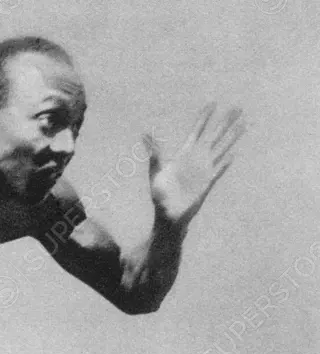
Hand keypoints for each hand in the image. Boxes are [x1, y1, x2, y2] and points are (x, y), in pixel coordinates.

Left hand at [143, 104, 245, 229]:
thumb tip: (145, 133)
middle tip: (237, 107)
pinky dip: (224, 163)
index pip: (197, 131)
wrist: (167, 214)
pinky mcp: (207, 183)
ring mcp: (204, 170)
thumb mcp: (155, 170)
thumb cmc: (160, 193)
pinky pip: (218, 170)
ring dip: (232, 137)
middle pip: (214, 136)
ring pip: (221, 149)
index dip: (204, 117)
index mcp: (185, 154)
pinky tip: (233, 154)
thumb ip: (154, 151)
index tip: (212, 103)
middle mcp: (197, 159)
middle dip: (225, 122)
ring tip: (244, 124)